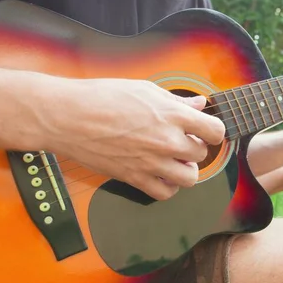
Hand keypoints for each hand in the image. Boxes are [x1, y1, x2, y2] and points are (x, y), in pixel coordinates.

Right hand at [43, 78, 225, 199]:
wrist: (69, 117)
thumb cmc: (102, 97)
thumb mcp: (144, 89)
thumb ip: (176, 101)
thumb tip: (199, 105)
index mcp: (172, 115)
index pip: (214, 131)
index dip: (212, 131)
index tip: (205, 131)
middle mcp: (166, 141)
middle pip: (201, 154)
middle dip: (195, 148)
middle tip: (181, 141)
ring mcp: (152, 162)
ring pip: (190, 178)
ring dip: (186, 170)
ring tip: (174, 160)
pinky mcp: (134, 178)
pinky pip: (165, 193)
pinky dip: (167, 186)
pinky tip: (160, 174)